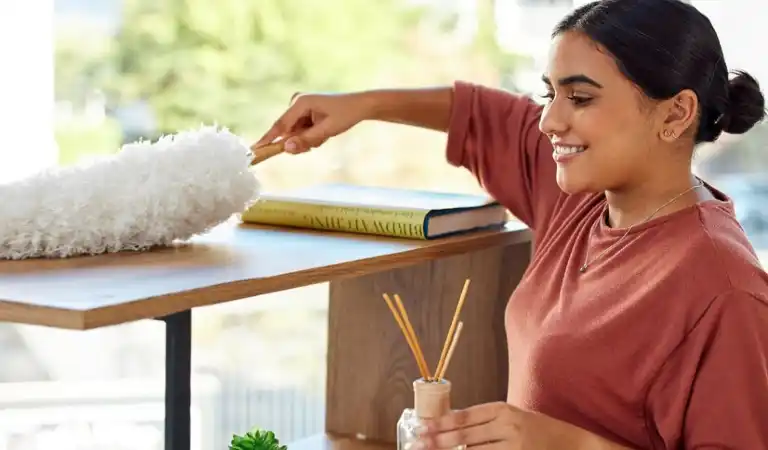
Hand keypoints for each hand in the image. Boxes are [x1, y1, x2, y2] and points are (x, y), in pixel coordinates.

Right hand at [255, 91, 374, 153]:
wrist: (360, 105)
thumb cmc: (345, 115)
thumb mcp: (326, 131)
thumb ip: (306, 140)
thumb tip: (286, 149)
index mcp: (300, 103)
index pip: (280, 125)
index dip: (268, 139)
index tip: (255, 149)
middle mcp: (296, 102)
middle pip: (288, 132)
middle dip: (301, 142)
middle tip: (317, 142)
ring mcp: (299, 107)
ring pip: (294, 134)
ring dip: (307, 140)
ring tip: (323, 134)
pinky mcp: (303, 112)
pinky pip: (300, 131)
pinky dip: (310, 136)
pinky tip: (322, 131)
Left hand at [414, 402, 542, 449]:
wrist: (568, 443)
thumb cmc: (534, 429)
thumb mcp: (509, 417)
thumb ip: (483, 421)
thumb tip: (449, 426)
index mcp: (502, 410)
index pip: (464, 416)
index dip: (441, 423)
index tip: (422, 427)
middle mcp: (507, 427)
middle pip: (465, 437)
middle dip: (439, 442)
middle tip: (419, 444)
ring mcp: (513, 447)